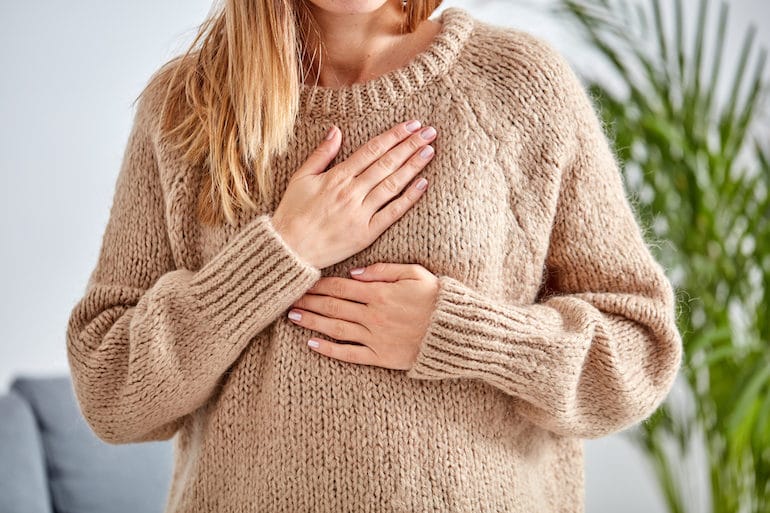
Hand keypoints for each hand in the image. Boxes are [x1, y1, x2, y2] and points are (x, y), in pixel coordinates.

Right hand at [270, 121, 436, 269]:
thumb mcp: (301, 178)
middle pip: (387, 163)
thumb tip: (336, 130)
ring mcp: (360, 213)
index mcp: (336, 176)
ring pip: (392, 185)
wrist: (288, 250)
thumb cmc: (292, 213)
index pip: (372, 150)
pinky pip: (391, 213)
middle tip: (430, 132)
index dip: (394, 135)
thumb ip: (321, 154)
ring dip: (413, 166)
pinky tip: (423, 184)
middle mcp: (351, 192)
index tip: (411, 125)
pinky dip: (408, 198)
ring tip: (430, 151)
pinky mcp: (366, 233)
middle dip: (410, 145)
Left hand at [286, 263, 439, 370]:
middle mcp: (373, 315)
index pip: (341, 287)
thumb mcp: (415, 273)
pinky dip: (329, 349)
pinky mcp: (381, 357)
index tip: (303, 282)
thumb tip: (354, 272)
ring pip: (336, 328)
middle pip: (333, 306)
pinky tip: (312, 344)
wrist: (456, 331)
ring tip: (293, 317)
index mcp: (380, 293)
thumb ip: (383, 270)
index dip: (319, 285)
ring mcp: (375, 337)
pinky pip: (349, 354)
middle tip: (288, 299)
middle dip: (309, 302)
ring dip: (312, 322)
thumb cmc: (437, 298)